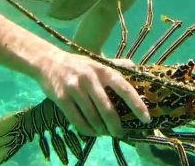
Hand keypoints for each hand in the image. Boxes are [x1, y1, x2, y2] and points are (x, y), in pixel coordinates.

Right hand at [36, 51, 150, 137]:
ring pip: (92, 117)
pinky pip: (76, 120)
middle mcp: (90, 78)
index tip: (146, 119)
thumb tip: (136, 67)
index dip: (136, 105)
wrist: (48, 61)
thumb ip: (116, 65)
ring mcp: (75, 88)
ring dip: (100, 129)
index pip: (124, 88)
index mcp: (102, 69)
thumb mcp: (97, 61)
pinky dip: (86, 130)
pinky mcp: (61, 97)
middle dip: (115, 125)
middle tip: (119, 133)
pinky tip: (91, 132)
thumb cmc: (77, 64)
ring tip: (104, 133)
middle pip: (107, 109)